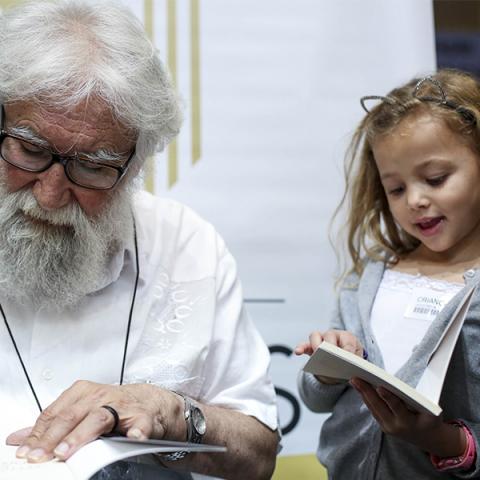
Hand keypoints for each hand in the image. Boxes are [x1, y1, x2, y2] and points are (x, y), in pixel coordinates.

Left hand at [6, 381, 184, 462]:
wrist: (149, 401)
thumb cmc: (113, 406)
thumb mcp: (79, 409)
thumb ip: (51, 424)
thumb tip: (17, 438)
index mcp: (83, 393)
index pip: (56, 413)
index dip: (39, 433)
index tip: (27, 451)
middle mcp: (101, 396)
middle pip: (72, 415)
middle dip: (53, 437)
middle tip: (41, 455)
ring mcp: (122, 406)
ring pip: (99, 418)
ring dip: (81, 435)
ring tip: (66, 450)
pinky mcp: (143, 417)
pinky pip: (140, 424)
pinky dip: (137, 431)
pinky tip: (133, 436)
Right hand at [295, 329, 363, 383]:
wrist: (343, 363)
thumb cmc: (351, 361)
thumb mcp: (357, 363)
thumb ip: (356, 366)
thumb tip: (353, 375)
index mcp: (348, 337)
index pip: (348, 341)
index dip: (348, 349)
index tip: (348, 357)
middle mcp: (333, 335)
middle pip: (330, 335)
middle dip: (330, 345)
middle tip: (331, 356)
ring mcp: (321, 339)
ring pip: (315, 336)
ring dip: (315, 345)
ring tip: (315, 356)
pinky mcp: (311, 346)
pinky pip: (304, 345)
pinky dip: (300, 347)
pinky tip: (297, 352)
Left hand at [351, 378, 465, 457]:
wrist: (429, 439)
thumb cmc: (431, 420)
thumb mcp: (432, 411)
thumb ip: (419, 401)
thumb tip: (402, 386)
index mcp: (409, 422)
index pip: (397, 407)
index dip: (388, 397)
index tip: (380, 387)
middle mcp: (395, 426)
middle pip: (378, 406)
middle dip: (366, 391)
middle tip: (355, 379)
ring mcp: (387, 428)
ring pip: (373, 408)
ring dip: (362, 393)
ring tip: (354, 380)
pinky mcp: (383, 426)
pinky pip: (373, 410)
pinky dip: (366, 398)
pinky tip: (360, 387)